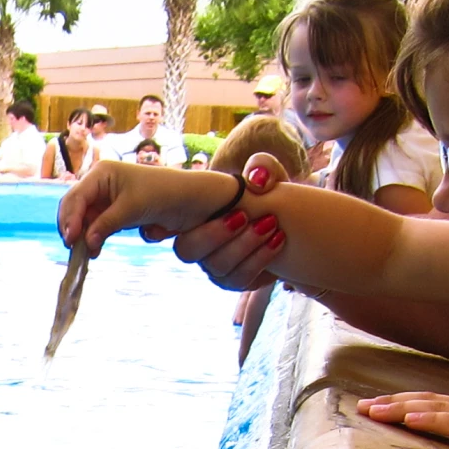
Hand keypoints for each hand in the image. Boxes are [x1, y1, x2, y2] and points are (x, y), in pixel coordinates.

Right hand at [58, 160, 244, 255]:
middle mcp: (100, 184)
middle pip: (74, 208)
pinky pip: (97, 227)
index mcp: (101, 173)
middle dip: (73, 228)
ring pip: (84, 220)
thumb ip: (106, 225)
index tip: (71, 240)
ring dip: (83, 236)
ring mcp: (106, 199)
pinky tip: (96, 249)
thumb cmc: (164, 194)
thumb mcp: (133, 209)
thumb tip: (86, 243)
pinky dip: (94, 238)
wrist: (193, 202)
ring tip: (87, 253)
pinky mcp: (115, 213)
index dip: (70, 219)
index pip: (76, 197)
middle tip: (74, 249)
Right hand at [167, 156, 291, 289]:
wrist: (290, 224)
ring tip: (271, 225)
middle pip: (187, 250)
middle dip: (214, 235)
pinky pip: (237, 280)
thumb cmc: (271, 195)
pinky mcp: (232, 280)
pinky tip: (279, 240)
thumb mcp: (269, 174)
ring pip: (215, 267)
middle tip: (244, 215)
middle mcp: (195, 242)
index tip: (160, 228)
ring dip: (243, 246)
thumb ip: (262, 167)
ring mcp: (212, 265)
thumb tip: (255, 181)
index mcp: (191, 212)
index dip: (158, 227)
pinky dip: (259, 260)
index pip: (161, 222)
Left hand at [356, 392, 448, 448]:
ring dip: (400, 408)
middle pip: (425, 402)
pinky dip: (430, 419)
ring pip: (433, 409)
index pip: (433, 404)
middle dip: (392, 403)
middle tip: (361, 406)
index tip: (377, 405)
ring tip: (374, 410)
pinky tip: (409, 419)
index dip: (405, 403)